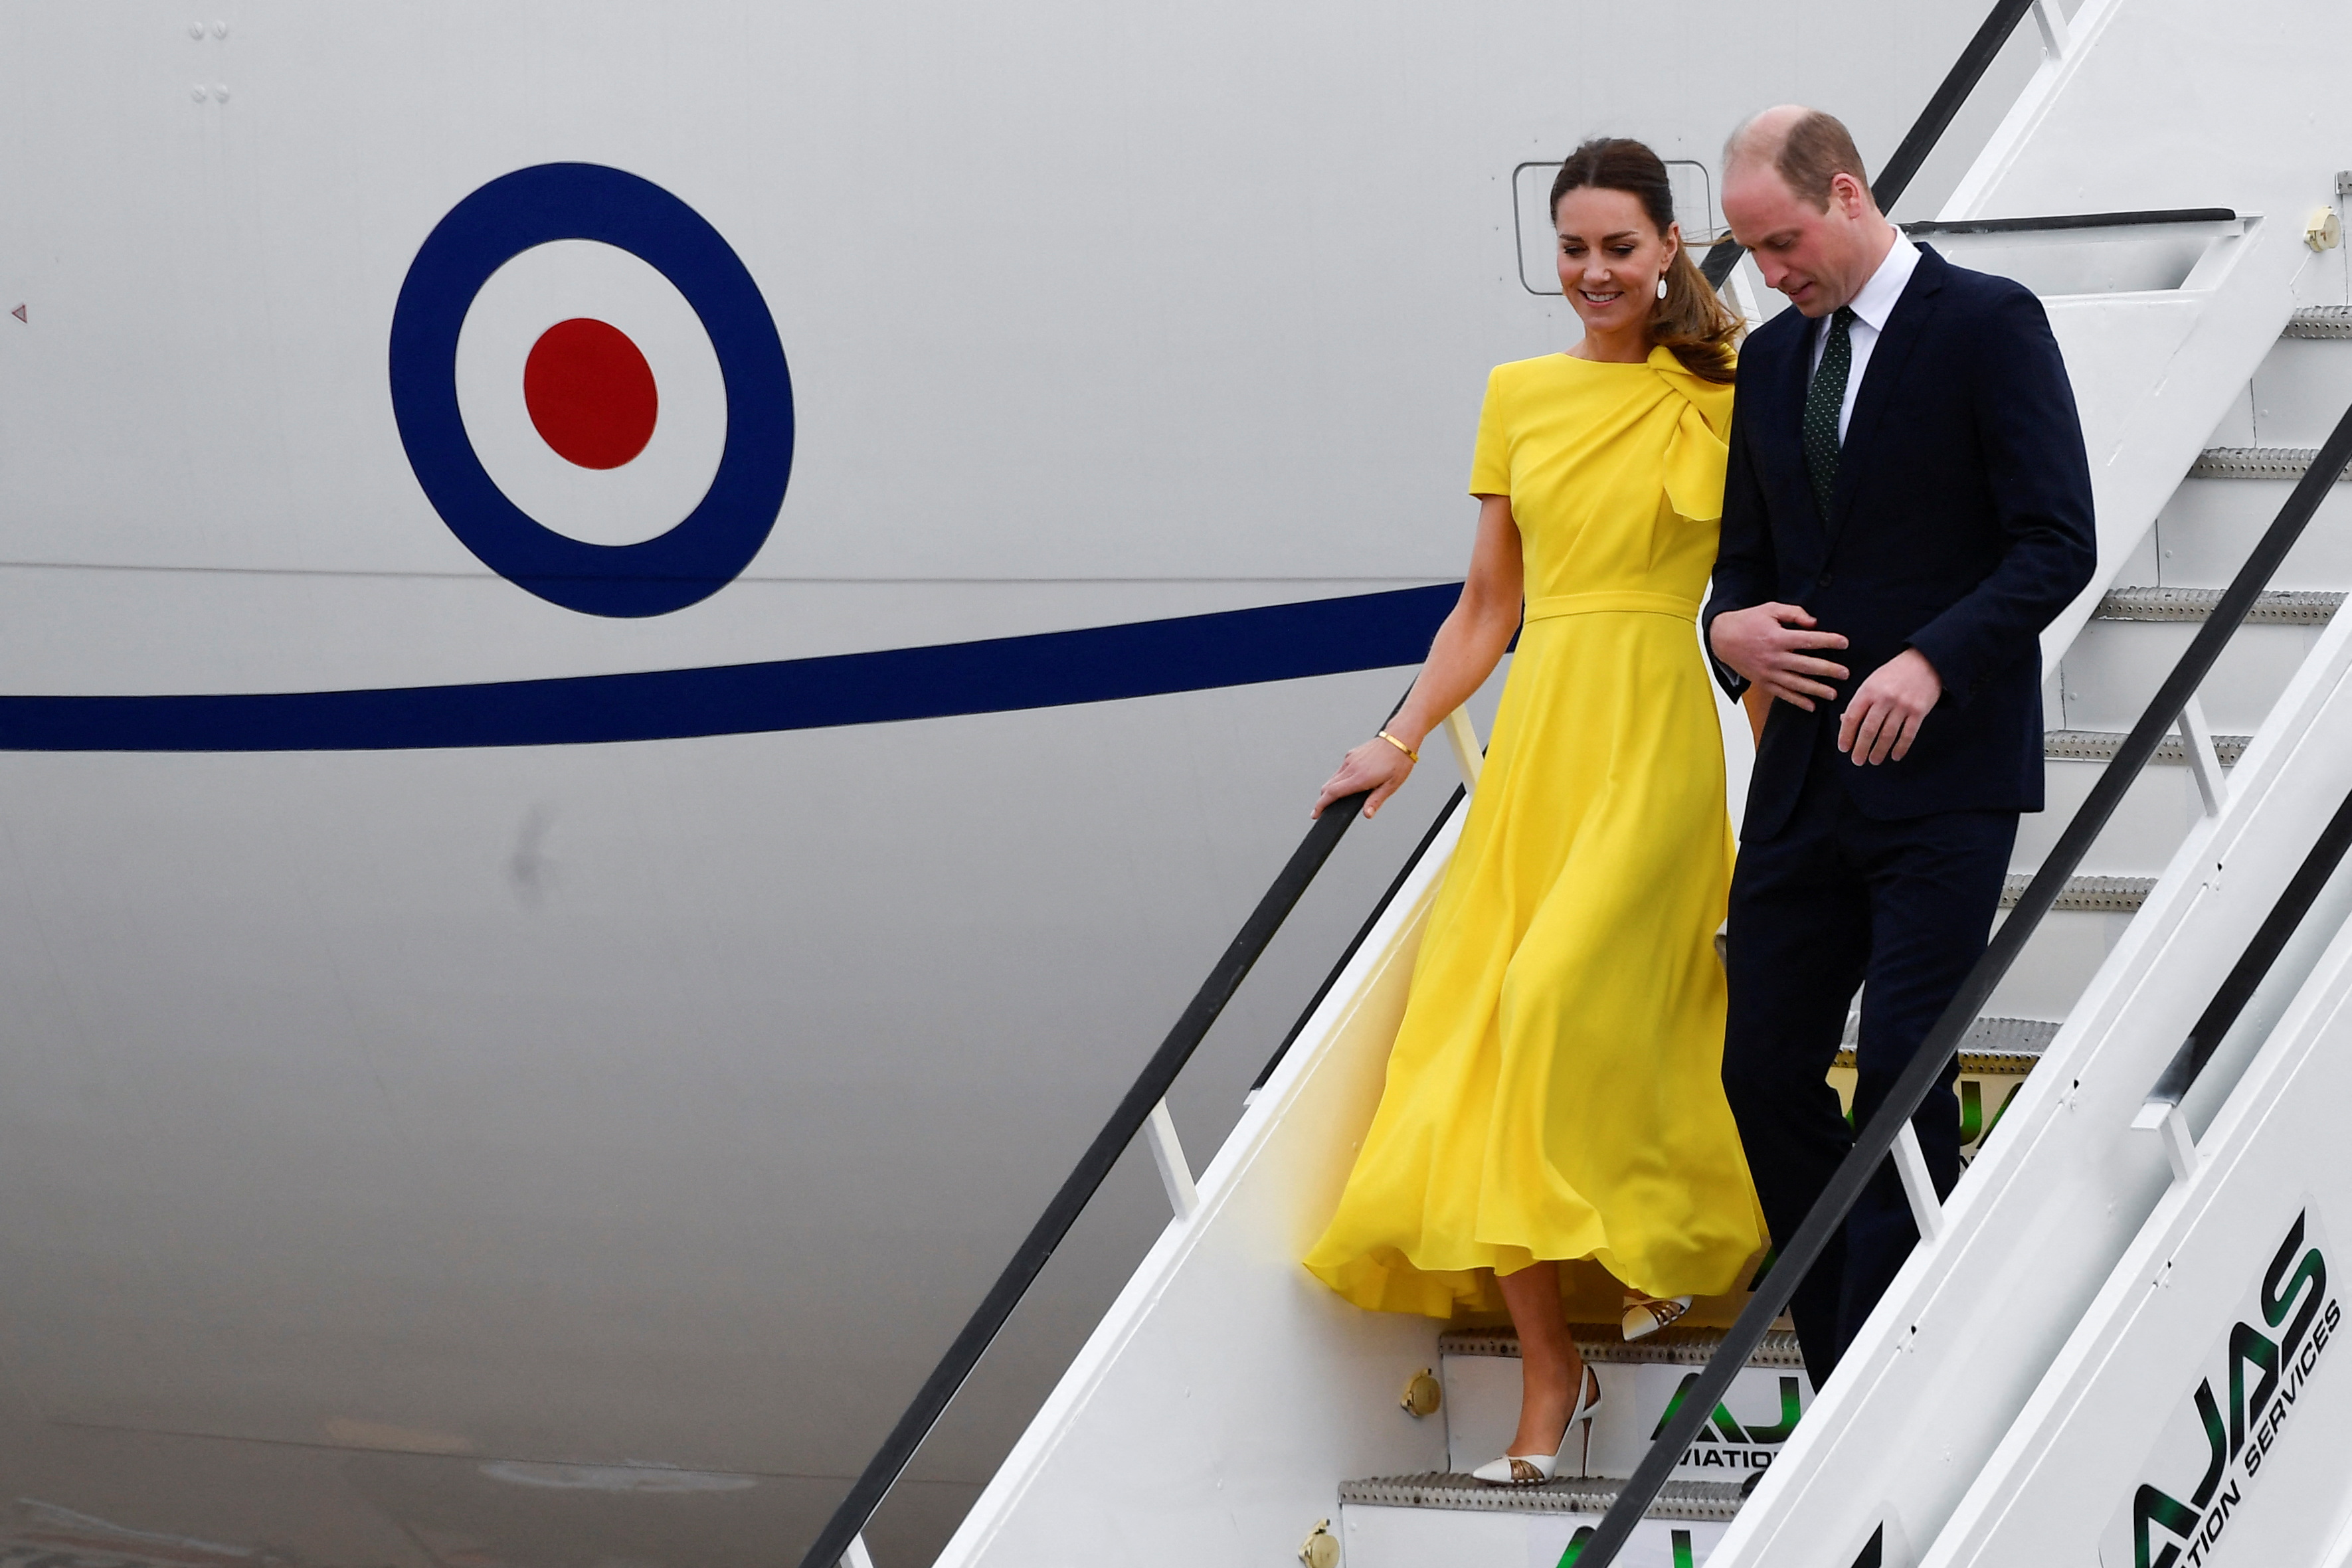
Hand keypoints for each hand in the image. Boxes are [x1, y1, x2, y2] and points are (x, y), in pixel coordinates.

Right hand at [1313, 734, 1416, 819]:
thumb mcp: (1391, 786)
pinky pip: (1340, 770)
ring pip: (1333, 778)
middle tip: (1320, 810)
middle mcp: (1352, 768)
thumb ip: (1376, 801)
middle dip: (1323, 800)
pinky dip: (1339, 779)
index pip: (1333, 793)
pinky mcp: (1351, 754)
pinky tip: (1348, 782)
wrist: (1400, 739)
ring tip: (1335, 798)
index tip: (1316, 813)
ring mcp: (1350, 760)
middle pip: (1328, 786)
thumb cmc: (1399, 761)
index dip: (1321, 805)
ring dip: (1331, 789)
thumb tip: (1367, 814)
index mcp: (1360, 777)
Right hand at [1709, 603, 1849, 709]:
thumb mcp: (1770, 609)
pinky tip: (1811, 706)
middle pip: (1806, 665)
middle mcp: (1774, 657)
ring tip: (1833, 694)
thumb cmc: (1748, 621)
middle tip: (1845, 673)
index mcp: (1777, 637)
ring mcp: (1768, 672)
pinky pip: (1782, 693)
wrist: (1722, 638)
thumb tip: (1814, 623)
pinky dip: (1797, 701)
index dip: (1828, 641)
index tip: (1844, 643)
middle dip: (1828, 670)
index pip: (1808, 640)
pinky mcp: (1763, 681)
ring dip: (1816, 689)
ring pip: (1796, 683)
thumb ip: (1793, 613)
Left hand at [1838, 648, 1941, 763]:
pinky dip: (1900, 748)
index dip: (1846, 735)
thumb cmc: (1893, 674)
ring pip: (1888, 735)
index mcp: (1868, 690)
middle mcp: (1885, 698)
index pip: (1852, 717)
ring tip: (1874, 760)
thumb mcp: (1872, 682)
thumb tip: (1844, 722)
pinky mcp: (1919, 711)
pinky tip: (1895, 756)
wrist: (1925, 661)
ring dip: (1879, 751)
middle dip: (1861, 748)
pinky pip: (1908, 735)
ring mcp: (1903, 705)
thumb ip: (1859, 701)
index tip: (1843, 748)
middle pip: (1869, 729)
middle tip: (1857, 761)